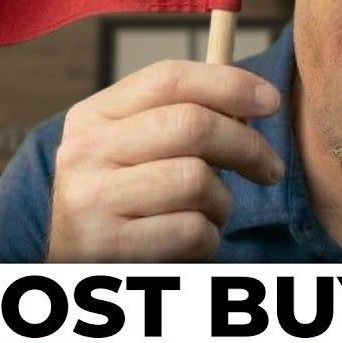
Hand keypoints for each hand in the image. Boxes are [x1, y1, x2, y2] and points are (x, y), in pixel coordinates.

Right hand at [47, 61, 283, 261]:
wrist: (69, 264)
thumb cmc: (123, 201)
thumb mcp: (132, 149)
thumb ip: (178, 118)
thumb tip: (253, 100)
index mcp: (93, 116)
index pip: (169, 79)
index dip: (230, 84)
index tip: (271, 100)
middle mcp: (86, 151)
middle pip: (192, 125)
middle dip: (247, 146)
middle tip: (270, 168)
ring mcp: (93, 199)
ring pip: (197, 181)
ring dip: (223, 203)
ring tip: (212, 214)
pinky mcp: (108, 247)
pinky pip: (192, 231)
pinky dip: (208, 239)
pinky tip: (191, 242)